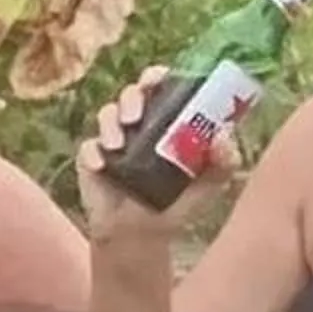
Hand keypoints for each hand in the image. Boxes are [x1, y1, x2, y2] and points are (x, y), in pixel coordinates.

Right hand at [76, 72, 239, 243]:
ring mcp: (114, 140)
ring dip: (110, 124)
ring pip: (106, 113)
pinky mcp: (92, 159)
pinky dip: (93, 153)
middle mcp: (141, 124)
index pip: (162, 86)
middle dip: (132, 97)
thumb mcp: (210, 184)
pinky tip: (101, 167)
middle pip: (132, 92)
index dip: (158, 76)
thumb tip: (224, 136)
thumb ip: (225, 162)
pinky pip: (88, 146)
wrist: (143, 235)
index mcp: (169, 121)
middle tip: (135, 116)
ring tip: (118, 146)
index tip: (159, 80)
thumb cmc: (179, 204)